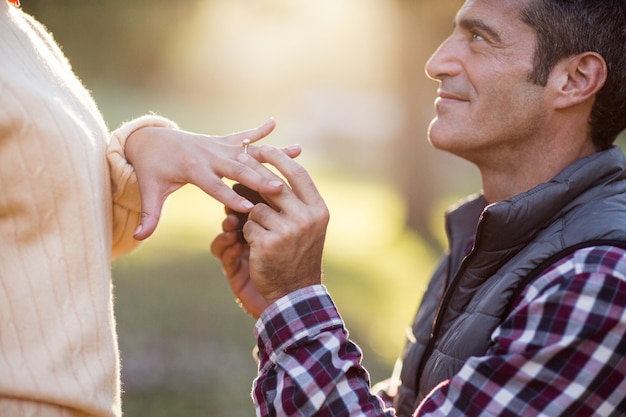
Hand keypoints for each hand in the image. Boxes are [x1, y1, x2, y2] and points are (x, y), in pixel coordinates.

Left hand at [125, 119, 301, 239]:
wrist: (150, 140)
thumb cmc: (152, 169)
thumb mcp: (149, 191)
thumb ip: (148, 215)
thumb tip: (138, 238)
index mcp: (192, 168)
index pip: (213, 186)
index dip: (230, 198)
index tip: (249, 209)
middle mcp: (208, 154)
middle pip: (237, 168)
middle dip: (259, 178)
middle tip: (279, 189)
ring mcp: (217, 145)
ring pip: (248, 151)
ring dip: (272, 152)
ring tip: (297, 150)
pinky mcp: (222, 141)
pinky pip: (243, 136)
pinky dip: (259, 130)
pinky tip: (274, 123)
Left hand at [211, 146, 328, 315]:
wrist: (295, 293)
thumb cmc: (298, 256)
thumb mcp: (308, 227)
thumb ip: (296, 202)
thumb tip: (275, 172)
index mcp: (318, 210)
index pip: (298, 174)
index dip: (278, 158)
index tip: (262, 148)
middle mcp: (307, 218)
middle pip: (273, 185)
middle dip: (253, 171)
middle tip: (239, 159)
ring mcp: (289, 231)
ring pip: (256, 208)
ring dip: (250, 216)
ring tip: (257, 230)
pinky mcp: (269, 243)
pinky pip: (247, 227)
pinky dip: (246, 234)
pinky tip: (256, 247)